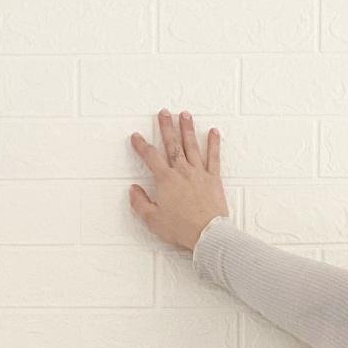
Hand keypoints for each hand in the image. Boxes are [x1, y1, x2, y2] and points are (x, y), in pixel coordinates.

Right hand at [128, 108, 228, 253]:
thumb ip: (140, 203)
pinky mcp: (214, 179)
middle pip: (172, 144)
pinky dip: (213, 144)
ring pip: (192, 146)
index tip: (136, 137)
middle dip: (166, 127)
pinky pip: (214, 157)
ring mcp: (199, 173)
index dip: (141, 145)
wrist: (208, 234)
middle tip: (163, 112)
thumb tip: (133, 190)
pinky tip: (213, 132)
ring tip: (184, 114)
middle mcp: (182, 171)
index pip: (150, 157)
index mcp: (166, 180)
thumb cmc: (181, 229)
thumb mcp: (153, 220)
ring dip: (187, 128)